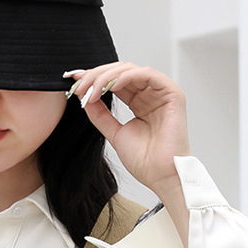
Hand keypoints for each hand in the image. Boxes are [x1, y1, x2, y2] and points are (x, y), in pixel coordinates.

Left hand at [66, 62, 190, 199]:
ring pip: (131, 70)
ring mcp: (161, 92)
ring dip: (107, 76)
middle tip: (79, 86)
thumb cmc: (145, 161)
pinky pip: (147, 75)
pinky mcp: (172, 93)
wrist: (161, 176)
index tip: (74, 83)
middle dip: (96, 76)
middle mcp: (150, 94)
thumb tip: (84, 96)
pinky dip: (127, 76)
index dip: (94, 79)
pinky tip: (112, 85)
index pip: (114, 81)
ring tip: (92, 89)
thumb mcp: (114, 132)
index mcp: (138, 102)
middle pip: (120, 72)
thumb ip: (100, 114)